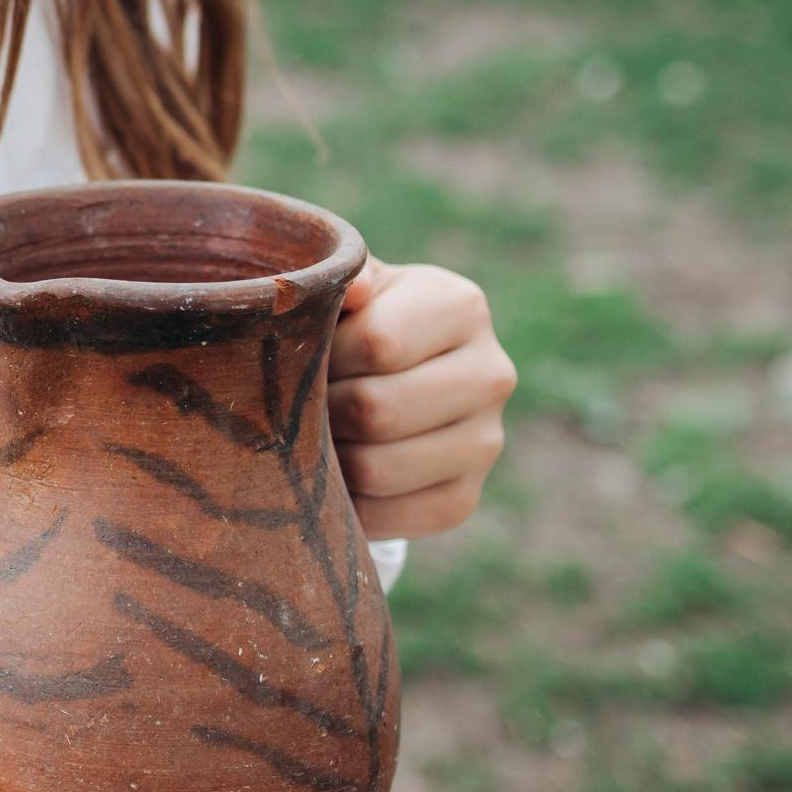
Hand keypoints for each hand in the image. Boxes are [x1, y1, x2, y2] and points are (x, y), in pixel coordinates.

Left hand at [328, 256, 515, 536]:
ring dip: (329, 458)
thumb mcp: (350, 287)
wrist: (390, 380)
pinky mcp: (464, 500)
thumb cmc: (355, 320)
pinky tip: (336, 473)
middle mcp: (491, 374)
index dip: (324, 356)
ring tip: (315, 434)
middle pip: (377, 411)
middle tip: (299, 403)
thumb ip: (342, 275)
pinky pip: (388, 517)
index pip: (377, 344)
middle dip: (321, 411)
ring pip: (377, 469)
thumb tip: (358, 289)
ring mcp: (486, 443)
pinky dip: (348, 503)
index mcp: (462, 306)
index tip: (306, 354)